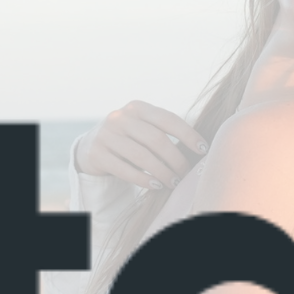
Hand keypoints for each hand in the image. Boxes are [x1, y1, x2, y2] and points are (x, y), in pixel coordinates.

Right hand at [75, 101, 208, 190]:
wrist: (90, 147)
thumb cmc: (129, 139)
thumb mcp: (143, 127)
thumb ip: (163, 131)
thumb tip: (200, 148)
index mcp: (137, 107)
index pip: (168, 119)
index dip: (188, 135)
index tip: (203, 150)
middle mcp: (120, 118)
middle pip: (156, 139)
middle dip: (176, 159)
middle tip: (187, 174)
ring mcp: (106, 135)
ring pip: (141, 156)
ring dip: (162, 172)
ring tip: (174, 183)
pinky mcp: (97, 154)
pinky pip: (125, 170)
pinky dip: (144, 180)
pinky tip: (156, 186)